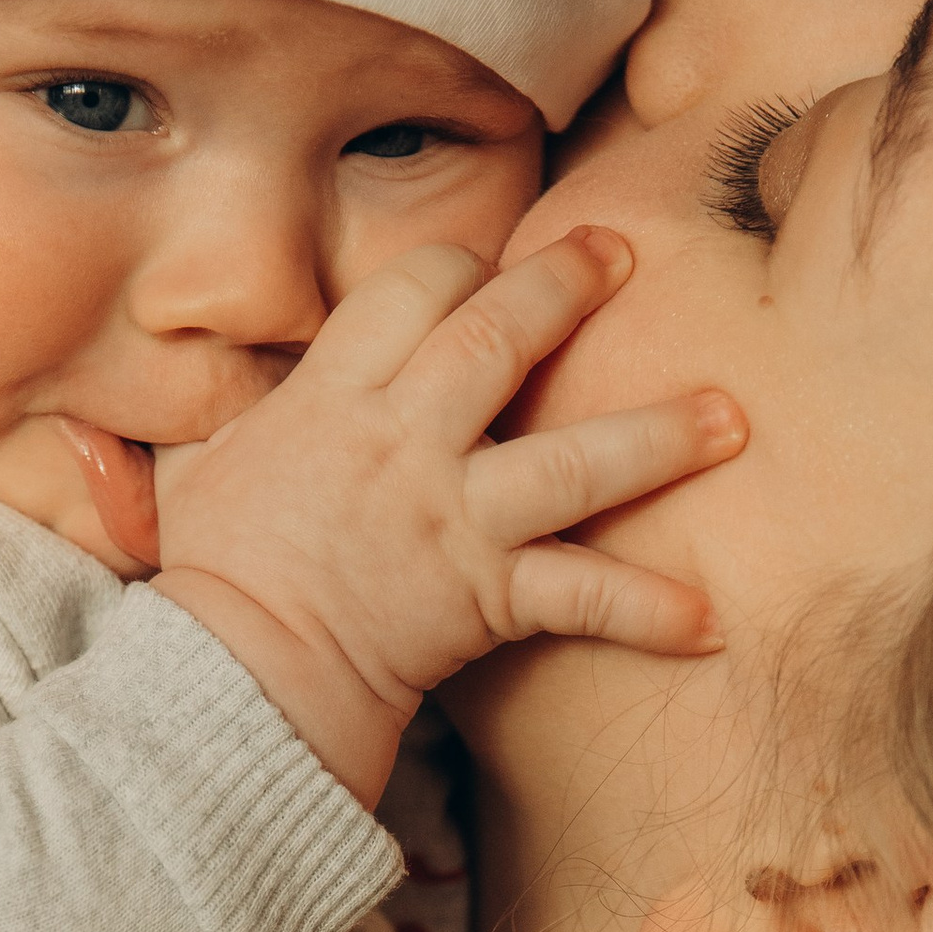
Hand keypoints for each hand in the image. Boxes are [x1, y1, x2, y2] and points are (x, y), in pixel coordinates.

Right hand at [149, 228, 740, 803]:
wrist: (233, 679)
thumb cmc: (218, 575)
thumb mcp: (201, 465)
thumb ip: (221, 408)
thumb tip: (208, 367)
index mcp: (336, 396)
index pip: (413, 290)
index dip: (458, 268)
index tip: (488, 266)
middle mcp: (405, 441)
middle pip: (500, 338)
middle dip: (566, 284)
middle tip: (624, 252)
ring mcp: (454, 517)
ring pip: (574, 460)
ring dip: (661, 436)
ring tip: (731, 418)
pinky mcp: (487, 595)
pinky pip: (582, 598)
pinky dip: (646, 610)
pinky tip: (708, 619)